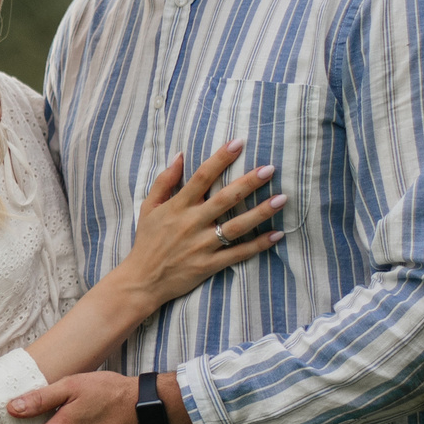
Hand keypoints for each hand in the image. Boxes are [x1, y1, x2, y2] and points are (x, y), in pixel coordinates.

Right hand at [114, 141, 284, 308]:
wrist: (142, 280)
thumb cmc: (146, 241)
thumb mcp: (148, 207)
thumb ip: (164, 181)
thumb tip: (180, 155)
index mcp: (177, 207)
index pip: (201, 177)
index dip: (220, 159)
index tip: (238, 143)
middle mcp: (191, 224)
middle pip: (224, 199)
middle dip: (249, 183)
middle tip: (270, 169)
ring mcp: (202, 246)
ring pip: (236, 227)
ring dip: (260, 212)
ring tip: (281, 199)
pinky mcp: (209, 265)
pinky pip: (238, 254)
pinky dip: (258, 245)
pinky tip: (277, 235)